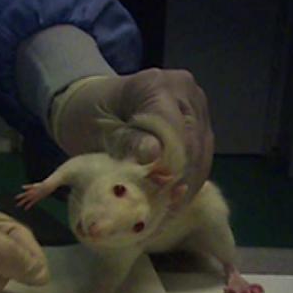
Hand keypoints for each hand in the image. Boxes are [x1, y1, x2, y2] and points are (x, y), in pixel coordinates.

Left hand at [52, 69, 214, 200]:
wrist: (93, 107)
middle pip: (193, 142)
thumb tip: (154, 154)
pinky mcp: (200, 125)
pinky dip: (189, 180)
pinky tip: (175, 200)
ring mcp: (196, 107)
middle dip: (178, 177)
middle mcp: (184, 91)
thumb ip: (127, 141)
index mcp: (155, 84)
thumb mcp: (99, 131)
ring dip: (187, 183)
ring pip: (202, 153)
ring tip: (168, 208)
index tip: (154, 186)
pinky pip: (202, 157)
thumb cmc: (89, 118)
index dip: (167, 161)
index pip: (172, 127)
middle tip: (161, 206)